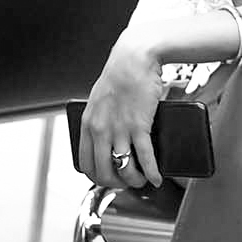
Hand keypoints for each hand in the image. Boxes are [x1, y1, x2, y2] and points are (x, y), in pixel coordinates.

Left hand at [75, 29, 165, 188]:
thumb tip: (109, 139)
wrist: (135, 57)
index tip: (109, 178)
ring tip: (143, 181)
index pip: (85, 163)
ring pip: (124, 169)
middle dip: (117, 184)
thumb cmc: (121, 74)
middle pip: (103, 172)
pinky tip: (156, 177)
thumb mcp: (100, 99)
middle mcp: (100, 129)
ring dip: (135, 181)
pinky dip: (152, 172)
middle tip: (127, 183)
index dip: (98, 177)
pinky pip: (144, 158)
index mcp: (88, 123)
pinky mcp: (139, 125)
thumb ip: (101, 120)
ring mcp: (119, 129)